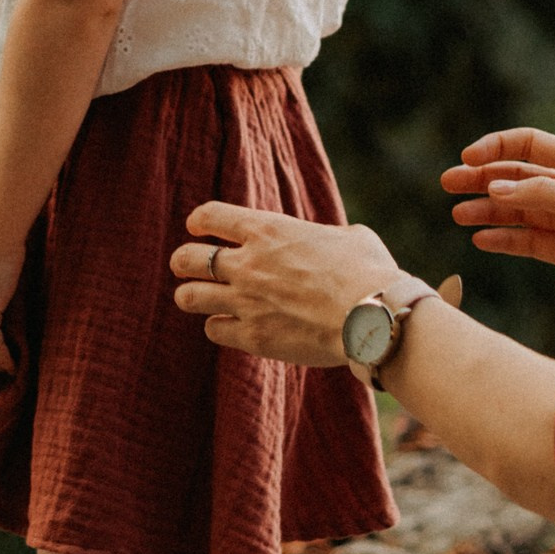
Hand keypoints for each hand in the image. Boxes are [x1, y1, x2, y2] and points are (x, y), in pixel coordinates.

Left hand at [171, 202, 402, 363]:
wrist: (371, 316)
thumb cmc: (369, 272)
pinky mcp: (253, 337)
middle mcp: (248, 264)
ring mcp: (246, 302)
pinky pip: (214, 330)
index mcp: (268, 230)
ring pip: (189, 297)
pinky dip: (219, 327)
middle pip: (186, 259)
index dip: (199, 221)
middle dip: (182, 262)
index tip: (197, 227)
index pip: (210, 216)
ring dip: (192, 296)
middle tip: (187, 266)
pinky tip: (231, 326)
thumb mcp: (349, 237)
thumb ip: (325, 238)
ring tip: (199, 297)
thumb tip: (332, 243)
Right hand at [442, 127, 554, 311]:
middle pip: (517, 178)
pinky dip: (506, 240)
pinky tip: (482, 240)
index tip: (469, 159)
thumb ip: (545, 197)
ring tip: (459, 216)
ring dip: (488, 211)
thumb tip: (495, 190)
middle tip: (448, 185)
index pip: (530, 146)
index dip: (497, 148)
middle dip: (482, 179)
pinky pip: (530, 243)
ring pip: (519, 212)